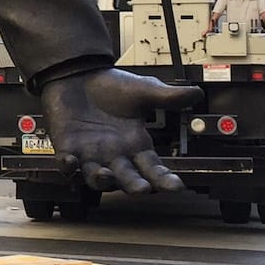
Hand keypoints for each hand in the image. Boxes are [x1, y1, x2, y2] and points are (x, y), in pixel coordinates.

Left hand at [40, 68, 202, 195]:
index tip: (177, 186)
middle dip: (134, 185)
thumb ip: (168, 97)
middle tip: (142, 189)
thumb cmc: (110, 86)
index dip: (164, 179)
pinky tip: (70, 161)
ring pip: (96, 177)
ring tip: (106, 176)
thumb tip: (198, 93)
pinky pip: (66, 165)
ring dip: (100, 180)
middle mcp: (115, 155)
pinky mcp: (67, 147)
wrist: (79, 74)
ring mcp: (90, 154)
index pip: (153, 168)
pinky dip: (67, 166)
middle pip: (127, 178)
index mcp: (136, 145)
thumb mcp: (143, 91)